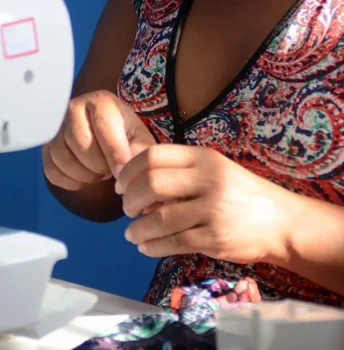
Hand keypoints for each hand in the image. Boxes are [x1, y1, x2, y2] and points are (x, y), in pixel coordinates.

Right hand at [43, 90, 155, 190]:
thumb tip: (125, 172)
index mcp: (101, 102)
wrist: (108, 133)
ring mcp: (56, 127)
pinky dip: (69, 181)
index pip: (103, 127)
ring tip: (98, 173)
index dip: (114, 154)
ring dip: (84, 175)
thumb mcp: (140, 140)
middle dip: (98, 165)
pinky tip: (83, 178)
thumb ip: (138, 153)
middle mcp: (73, 108)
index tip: (122, 174)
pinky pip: (51, 170)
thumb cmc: (126, 135)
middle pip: (79, 142)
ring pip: (62, 157)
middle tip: (109, 171)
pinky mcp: (46, 145)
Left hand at [119, 145, 292, 264]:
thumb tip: (131, 180)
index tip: (120, 184)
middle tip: (126, 210)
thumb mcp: (213, 171)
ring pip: (159, 218)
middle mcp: (208, 180)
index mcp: (203, 158)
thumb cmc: (240, 194)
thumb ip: (179, 172)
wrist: (283, 223)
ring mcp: (213, 210)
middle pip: (151, 184)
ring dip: (138, 228)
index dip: (129, 170)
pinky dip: (153, 246)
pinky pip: (174, 242)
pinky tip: (146, 247)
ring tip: (131, 234)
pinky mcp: (216, 238)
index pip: (154, 156)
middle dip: (130, 200)